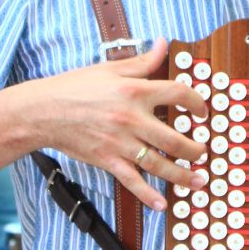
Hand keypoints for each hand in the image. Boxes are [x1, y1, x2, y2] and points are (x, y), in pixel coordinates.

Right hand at [27, 38, 207, 210]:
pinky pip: (132, 181)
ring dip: (182, 175)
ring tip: (199, 180)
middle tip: (205, 153)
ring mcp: (120, 142)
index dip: (197, 102)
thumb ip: (142, 60)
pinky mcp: (108, 160)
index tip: (203, 112)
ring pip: (159, 164)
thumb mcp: (110, 68)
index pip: (178, 94)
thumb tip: (164, 44)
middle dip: (196, 149)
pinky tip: (161, 205)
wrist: (42, 110)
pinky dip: (147, 195)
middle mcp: (132, 118)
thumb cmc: (74, 87)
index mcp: (135, 91)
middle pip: (175, 138)